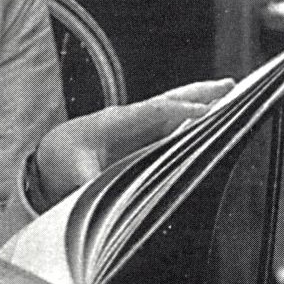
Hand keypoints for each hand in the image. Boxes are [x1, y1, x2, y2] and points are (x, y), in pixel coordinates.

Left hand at [32, 78, 235, 209]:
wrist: (52, 153)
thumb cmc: (61, 161)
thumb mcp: (71, 175)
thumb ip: (88, 186)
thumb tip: (102, 198)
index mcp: (112, 123)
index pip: (151, 113)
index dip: (178, 113)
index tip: (206, 113)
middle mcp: (128, 118)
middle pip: (167, 101)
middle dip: (198, 93)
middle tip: (231, 85)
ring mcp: (136, 124)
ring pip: (173, 109)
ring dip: (201, 99)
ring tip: (231, 91)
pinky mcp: (141, 134)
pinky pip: (171, 122)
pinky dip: (193, 116)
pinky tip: (213, 116)